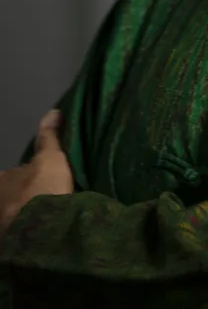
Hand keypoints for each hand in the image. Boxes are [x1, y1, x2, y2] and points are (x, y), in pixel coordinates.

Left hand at [0, 110, 73, 242]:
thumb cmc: (42, 190)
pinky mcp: (7, 246)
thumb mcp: (50, 158)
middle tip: (43, 201)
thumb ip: (48, 137)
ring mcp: (0, 225)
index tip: (40, 181)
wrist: (40, 232)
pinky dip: (27, 234)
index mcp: (1, 180)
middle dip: (21, 199)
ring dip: (24, 217)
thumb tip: (52, 112)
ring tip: (46, 220)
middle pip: (9, 197)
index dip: (25, 178)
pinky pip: (18, 236)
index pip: (11, 176)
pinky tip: (43, 236)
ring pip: (12, 217)